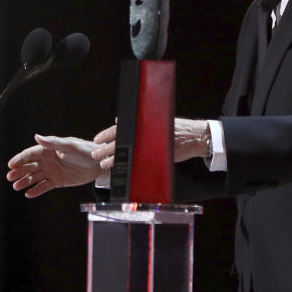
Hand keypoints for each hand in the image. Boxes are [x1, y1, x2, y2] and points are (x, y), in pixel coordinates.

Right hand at [7, 134, 101, 197]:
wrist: (99, 164)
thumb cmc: (86, 151)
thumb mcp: (70, 146)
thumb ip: (53, 143)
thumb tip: (37, 136)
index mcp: (49, 150)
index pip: (31, 154)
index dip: (20, 159)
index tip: (11, 165)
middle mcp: (48, 160)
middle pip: (29, 166)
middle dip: (19, 171)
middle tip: (10, 177)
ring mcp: (52, 171)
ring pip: (35, 177)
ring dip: (25, 181)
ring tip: (16, 186)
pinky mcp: (57, 181)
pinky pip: (44, 186)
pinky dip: (36, 190)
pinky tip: (28, 194)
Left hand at [91, 118, 211, 169]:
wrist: (196, 136)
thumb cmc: (178, 130)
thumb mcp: (157, 122)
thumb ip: (138, 124)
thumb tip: (118, 121)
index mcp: (143, 124)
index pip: (120, 128)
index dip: (107, 134)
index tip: (96, 139)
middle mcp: (144, 134)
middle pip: (120, 142)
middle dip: (105, 148)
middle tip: (95, 153)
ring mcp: (149, 145)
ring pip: (126, 152)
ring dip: (113, 158)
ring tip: (103, 163)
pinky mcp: (155, 155)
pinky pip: (138, 161)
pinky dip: (128, 165)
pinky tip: (120, 170)